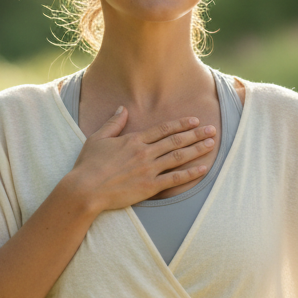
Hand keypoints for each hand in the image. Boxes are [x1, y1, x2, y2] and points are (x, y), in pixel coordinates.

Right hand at [62, 106, 215, 214]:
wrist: (85, 189)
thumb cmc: (88, 165)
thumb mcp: (98, 138)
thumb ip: (113, 123)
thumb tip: (123, 109)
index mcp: (134, 140)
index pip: (163, 129)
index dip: (181, 124)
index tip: (194, 120)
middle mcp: (145, 153)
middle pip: (176, 141)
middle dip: (196, 134)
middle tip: (212, 129)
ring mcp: (148, 170)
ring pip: (178, 157)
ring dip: (197, 149)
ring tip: (211, 143)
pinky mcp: (149, 187)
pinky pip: (175, 179)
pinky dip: (190, 173)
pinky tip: (203, 168)